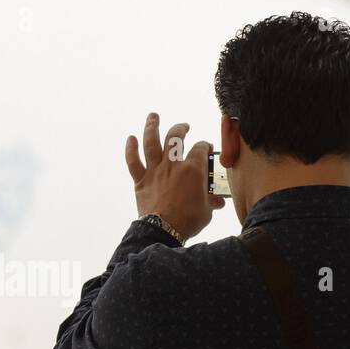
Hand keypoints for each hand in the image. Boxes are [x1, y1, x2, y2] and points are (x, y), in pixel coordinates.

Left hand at [125, 113, 224, 240]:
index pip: (200, 149)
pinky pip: (133, 162)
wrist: (164, 231)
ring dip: (152, 127)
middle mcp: (173, 165)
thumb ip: (211, 201)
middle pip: (175, 137)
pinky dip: (131, 149)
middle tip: (183, 126)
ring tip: (153, 116)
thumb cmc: (188, 221)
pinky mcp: (141, 181)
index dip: (205, 146)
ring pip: (151, 142)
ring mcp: (155, 171)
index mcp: (193, 169)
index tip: (206, 148)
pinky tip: (131, 138)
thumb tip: (219, 201)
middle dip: (180, 128)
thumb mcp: (207, 210)